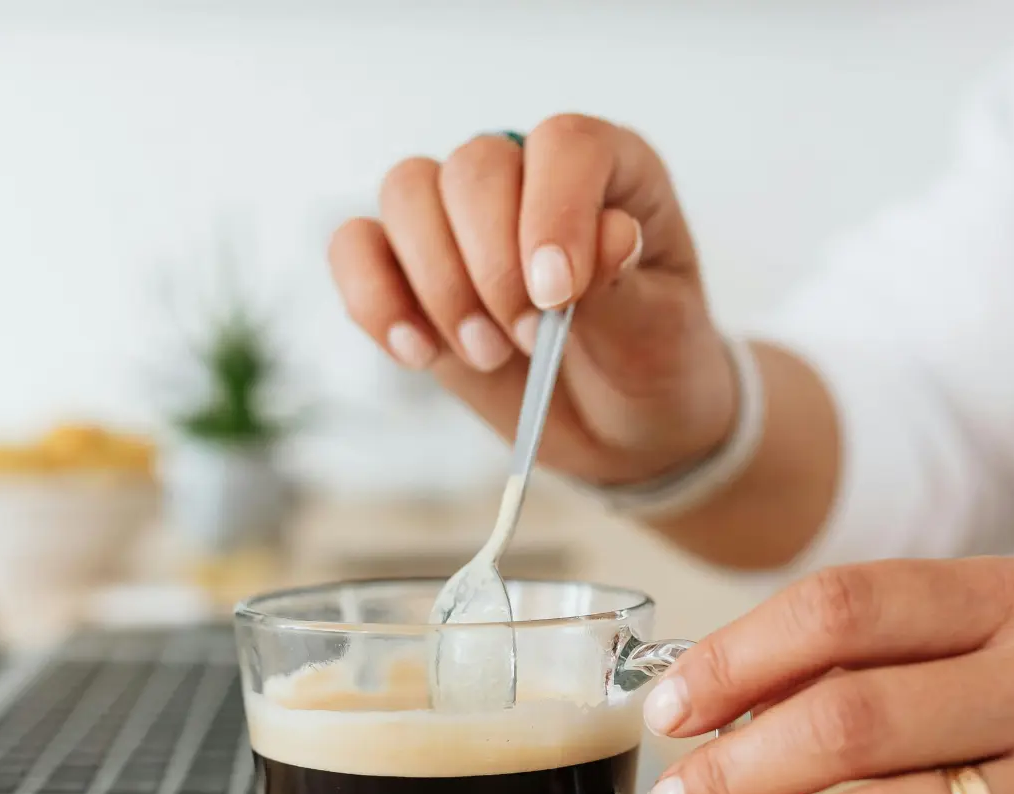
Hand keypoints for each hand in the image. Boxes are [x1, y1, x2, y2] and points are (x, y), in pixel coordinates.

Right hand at [328, 115, 736, 485]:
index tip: (556, 295)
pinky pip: (355, 247)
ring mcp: (461, 217)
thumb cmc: (650, 363)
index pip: (564, 145)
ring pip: (406, 193)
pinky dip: (374, 301)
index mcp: (610, 170)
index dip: (553, 212)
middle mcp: (528, 176)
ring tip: (487, 354)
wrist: (621, 428)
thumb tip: (607, 234)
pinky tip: (417, 354)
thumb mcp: (658, 332)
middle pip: (474, 168)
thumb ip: (625, 285)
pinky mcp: (409, 267)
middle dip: (491, 267)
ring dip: (438, 286)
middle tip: (529, 342)